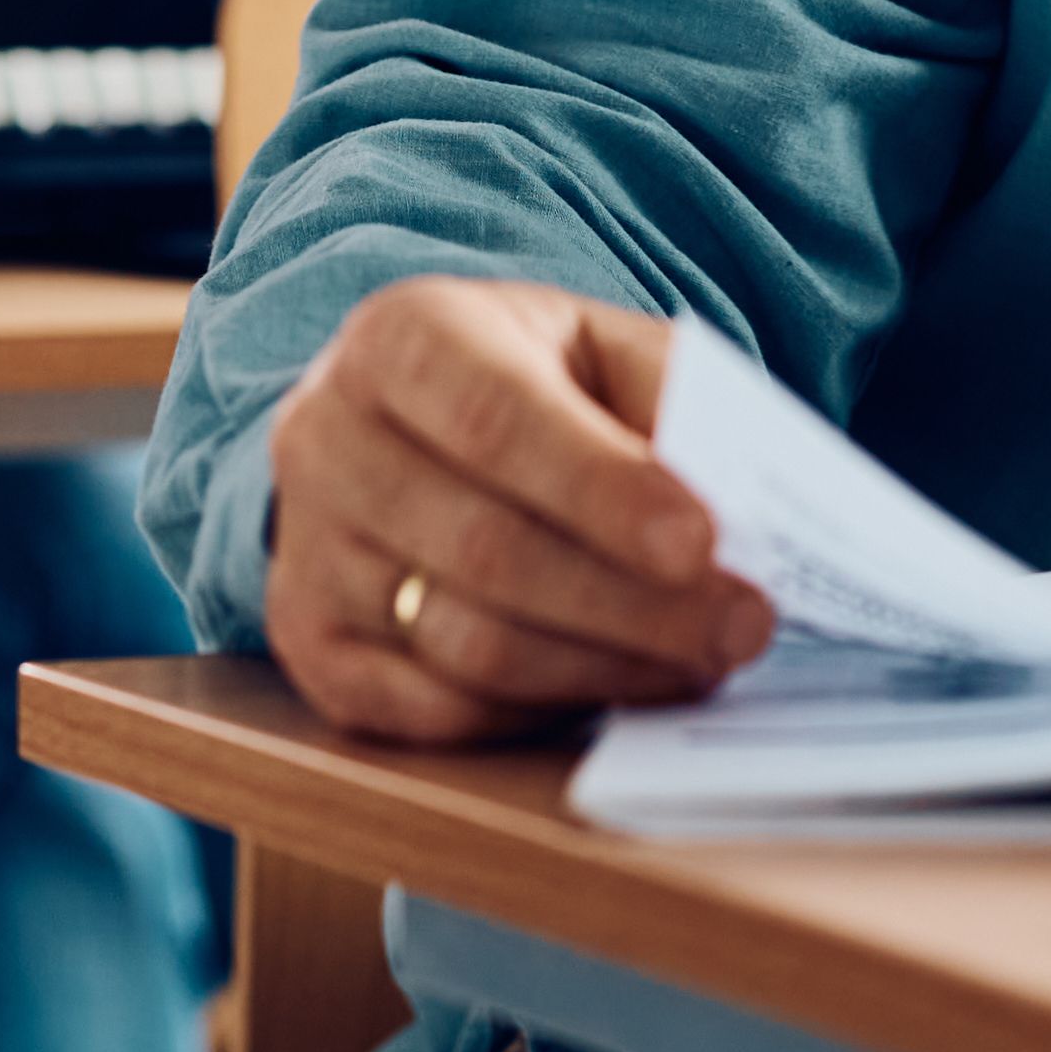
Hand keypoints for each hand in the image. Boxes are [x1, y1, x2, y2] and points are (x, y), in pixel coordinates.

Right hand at [263, 279, 773, 743]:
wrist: (409, 426)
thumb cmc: (530, 384)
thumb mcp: (599, 350)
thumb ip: (669, 404)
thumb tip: (741, 505)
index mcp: (401, 337)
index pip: (495, 419)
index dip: (600, 488)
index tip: (702, 542)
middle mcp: (326, 439)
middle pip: (486, 549)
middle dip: (633, 603)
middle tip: (745, 626)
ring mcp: (305, 551)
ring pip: (463, 644)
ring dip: (603, 667)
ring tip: (702, 659)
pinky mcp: (310, 646)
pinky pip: (432, 714)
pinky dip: (540, 711)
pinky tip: (617, 686)